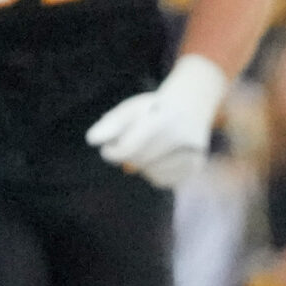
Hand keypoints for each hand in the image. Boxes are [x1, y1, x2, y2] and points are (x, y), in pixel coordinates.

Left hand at [87, 54, 230, 187]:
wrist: (192, 105)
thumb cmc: (153, 108)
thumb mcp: (131, 108)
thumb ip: (109, 124)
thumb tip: (92, 139)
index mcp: (164, 120)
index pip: (129, 149)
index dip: (113, 153)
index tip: (108, 149)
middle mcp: (182, 138)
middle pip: (139, 161)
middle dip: (128, 155)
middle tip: (131, 142)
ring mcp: (191, 154)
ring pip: (149, 172)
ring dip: (141, 163)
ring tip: (150, 145)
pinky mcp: (194, 167)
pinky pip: (161, 180)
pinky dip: (153, 171)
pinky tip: (159, 156)